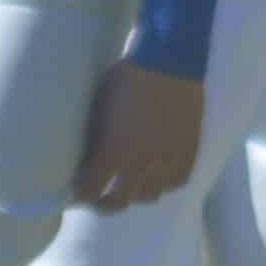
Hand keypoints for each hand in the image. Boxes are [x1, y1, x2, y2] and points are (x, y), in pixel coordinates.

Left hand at [74, 62, 207, 209]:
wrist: (170, 62)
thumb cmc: (127, 78)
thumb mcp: (99, 106)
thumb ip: (96, 136)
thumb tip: (88, 156)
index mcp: (114, 151)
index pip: (91, 189)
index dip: (81, 193)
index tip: (77, 190)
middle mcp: (141, 164)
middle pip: (119, 202)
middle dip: (103, 203)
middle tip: (98, 197)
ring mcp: (167, 161)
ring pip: (149, 196)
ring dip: (135, 193)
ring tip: (130, 183)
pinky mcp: (188, 153)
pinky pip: (175, 183)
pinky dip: (163, 183)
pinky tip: (157, 174)